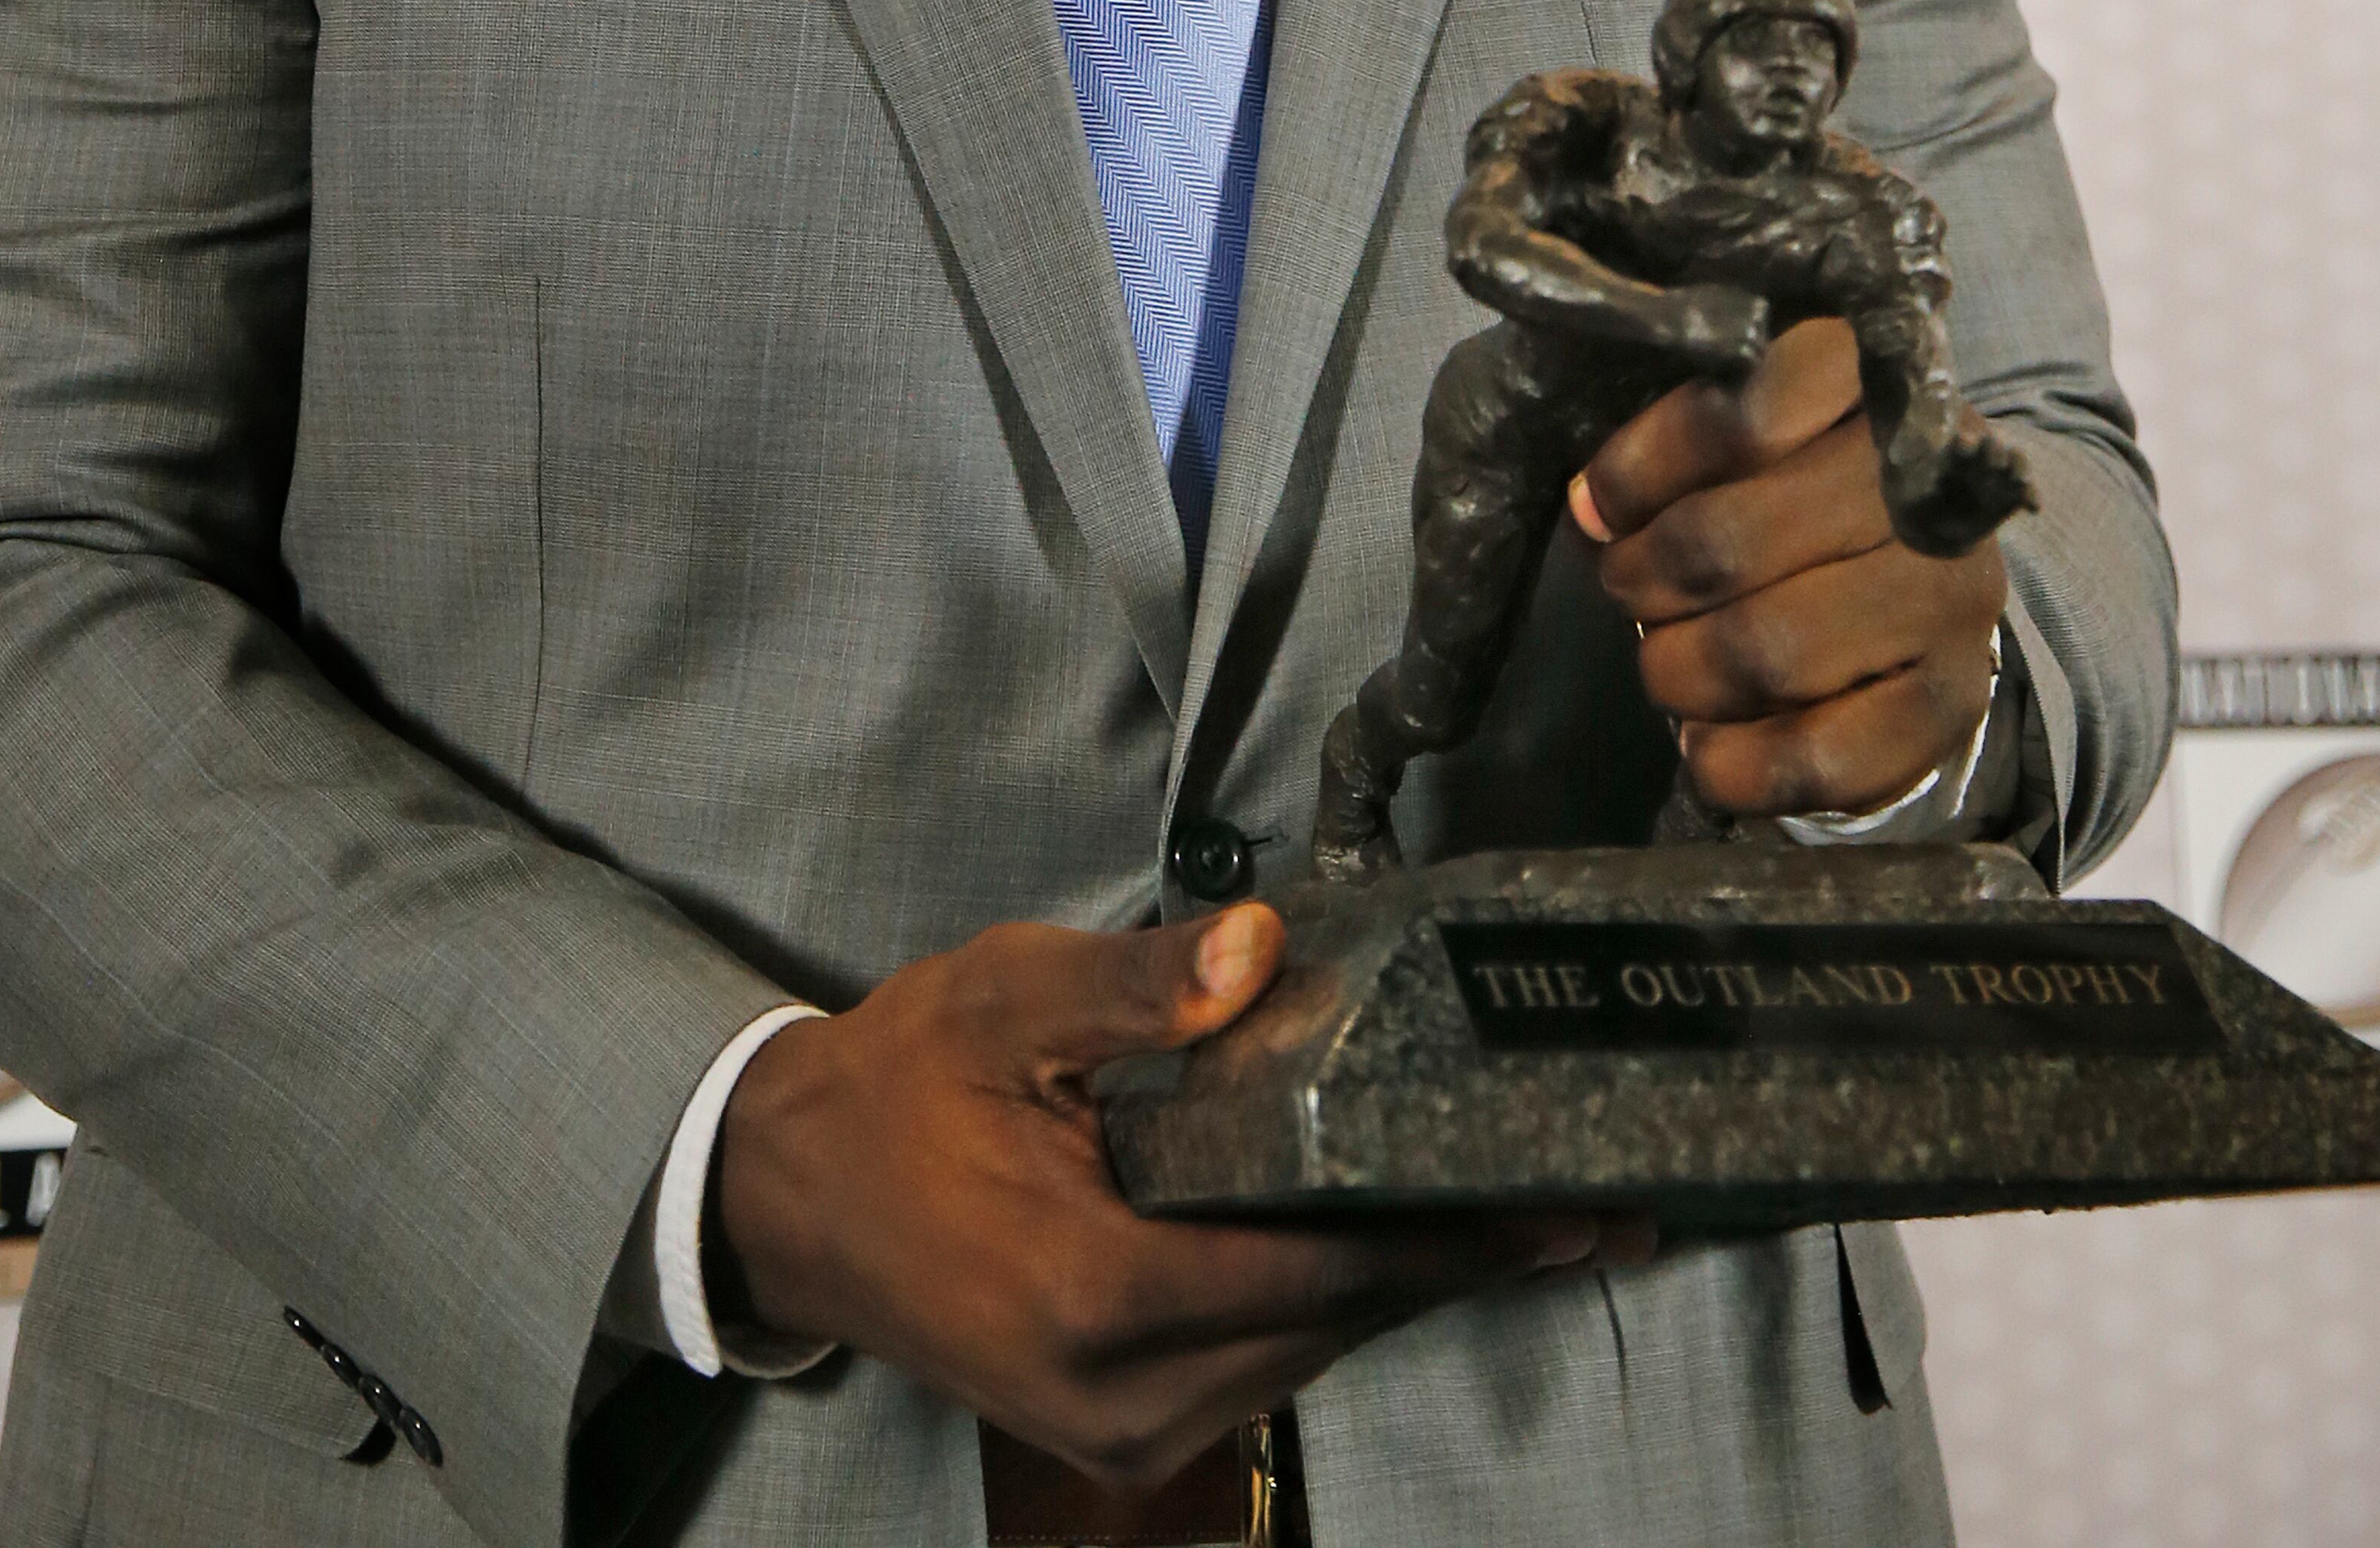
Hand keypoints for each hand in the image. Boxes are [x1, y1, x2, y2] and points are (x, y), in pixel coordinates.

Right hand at [713, 907, 1648, 1485]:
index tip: (1564, 1204)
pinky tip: (1399, 1241)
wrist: (791, 1198)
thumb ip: (1137, 983)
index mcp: (1098, 1294)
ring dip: (1406, 1289)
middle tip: (1588, 1198)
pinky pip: (1259, 1365)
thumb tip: (1265, 946)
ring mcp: (1118, 1433)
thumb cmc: (899, 1086)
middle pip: (1333, 1332)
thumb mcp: (1006, 999)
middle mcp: (1121, 1397)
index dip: (1451, 1241)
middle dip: (1458, 1264)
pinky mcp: (1116, 1430)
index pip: (1319, 1276)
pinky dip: (1332, 1307)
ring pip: (1305, 1359)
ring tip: (1524, 1216)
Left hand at [1569, 315, 2004, 816]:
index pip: (1742, 408)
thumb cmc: (1803, 485)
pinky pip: (1820, 756)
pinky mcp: (1957, 699)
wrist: (1930, 579)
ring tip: (1666, 663)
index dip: (1646, 465)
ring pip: (1767, 651)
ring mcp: (1954, 597)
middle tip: (1625, 586)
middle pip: (1730, 542)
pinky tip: (1706, 742)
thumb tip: (1592, 508)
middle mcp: (1925, 487)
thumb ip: (1675, 450)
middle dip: (1646, 577)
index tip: (1599, 504)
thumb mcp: (1752, 432)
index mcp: (1868, 384)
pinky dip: (1736, 762)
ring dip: (1681, 670)